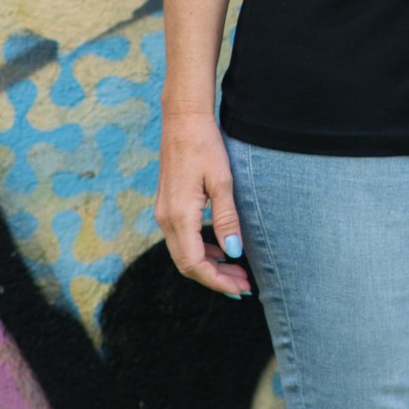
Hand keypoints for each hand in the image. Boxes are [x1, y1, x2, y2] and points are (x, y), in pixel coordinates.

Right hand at [154, 110, 251, 298]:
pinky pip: (182, 239)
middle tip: (244, 285)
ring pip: (184, 253)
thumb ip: (227, 219)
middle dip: (215, 279)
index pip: (195, 264)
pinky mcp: (168, 206)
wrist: (183, 120)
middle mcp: (166, 219)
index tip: (241, 289)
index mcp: (179, 216)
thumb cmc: (205, 146)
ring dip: (209, 266)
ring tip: (237, 271)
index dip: (217, 281)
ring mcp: (164, 213)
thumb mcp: (222, 182)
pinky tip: (221, 249)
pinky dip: (202, 250)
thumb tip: (234, 253)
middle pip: (187, 264)